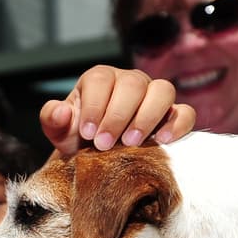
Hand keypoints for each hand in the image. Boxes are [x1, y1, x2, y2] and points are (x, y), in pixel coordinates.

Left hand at [40, 66, 194, 155]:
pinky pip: (185, 112)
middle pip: (133, 84)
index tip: (87, 133)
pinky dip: (178, 124)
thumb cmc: (78, 139)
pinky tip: (163, 140)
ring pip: (162, 91)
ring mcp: (153, 96)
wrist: (97, 157)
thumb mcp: (59, 131)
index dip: (95, 105)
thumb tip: (61, 111)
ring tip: (132, 142)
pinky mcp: (172, 116)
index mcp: (100, 79)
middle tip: (104, 145)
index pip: (101, 80)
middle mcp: (129, 82)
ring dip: (147, 116)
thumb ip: (52, 118)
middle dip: (118, 116)